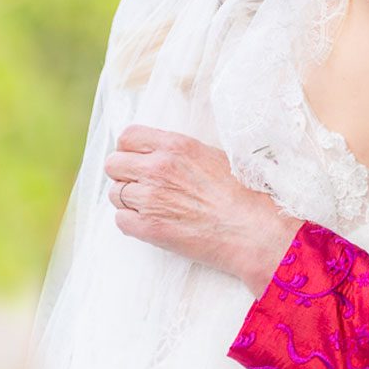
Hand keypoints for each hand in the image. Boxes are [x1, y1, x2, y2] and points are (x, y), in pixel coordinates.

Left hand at [105, 127, 300, 295]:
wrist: (255, 232)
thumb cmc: (244, 195)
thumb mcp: (213, 157)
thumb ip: (179, 153)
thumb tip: (158, 155)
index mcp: (175, 146)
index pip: (127, 137)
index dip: (129, 149)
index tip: (138, 160)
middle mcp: (158, 168)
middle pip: (113, 164)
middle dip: (124, 175)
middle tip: (143, 187)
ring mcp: (151, 199)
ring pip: (114, 194)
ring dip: (129, 201)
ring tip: (154, 208)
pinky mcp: (149, 228)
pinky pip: (120, 220)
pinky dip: (133, 223)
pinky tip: (154, 224)